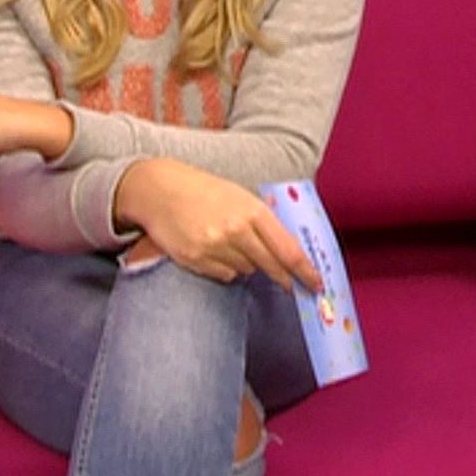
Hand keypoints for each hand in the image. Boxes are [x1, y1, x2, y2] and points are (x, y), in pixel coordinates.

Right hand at [113, 159, 323, 294]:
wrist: (158, 189)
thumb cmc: (202, 190)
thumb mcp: (238, 196)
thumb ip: (262, 221)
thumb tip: (288, 251)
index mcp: (252, 210)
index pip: (287, 249)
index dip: (305, 271)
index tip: (317, 284)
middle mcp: (236, 230)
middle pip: (271, 266)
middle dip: (284, 278)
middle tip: (291, 285)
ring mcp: (215, 247)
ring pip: (246, 271)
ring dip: (247, 264)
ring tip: (230, 244)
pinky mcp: (196, 260)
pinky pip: (224, 275)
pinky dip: (225, 267)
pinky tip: (213, 249)